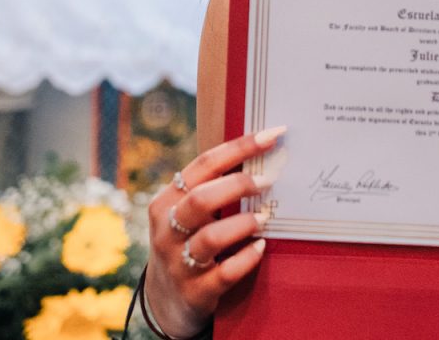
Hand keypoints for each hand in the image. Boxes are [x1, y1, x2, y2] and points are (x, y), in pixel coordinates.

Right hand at [144, 126, 285, 336]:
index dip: (240, 147)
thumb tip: (265, 151)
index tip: (273, 135)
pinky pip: (224, 273)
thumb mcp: (189, 213)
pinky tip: (260, 247)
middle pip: (201, 199)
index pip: (204, 165)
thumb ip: (213, 187)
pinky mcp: (195, 292)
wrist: (165, 302)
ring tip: (264, 217)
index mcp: (167, 201)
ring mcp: (178, 263)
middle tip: (269, 180)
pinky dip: (246, 258)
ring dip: (242, 223)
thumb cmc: (188, 241)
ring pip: (210, 238)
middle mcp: (167, 230)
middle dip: (238, 185)